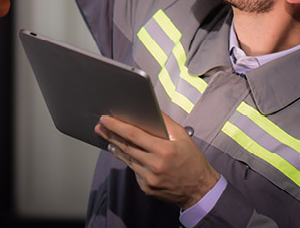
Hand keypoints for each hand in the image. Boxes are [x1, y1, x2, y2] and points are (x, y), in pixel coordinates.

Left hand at [95, 114, 221, 207]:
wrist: (200, 190)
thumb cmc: (193, 161)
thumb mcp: (183, 137)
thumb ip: (165, 122)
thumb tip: (150, 109)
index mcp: (164, 150)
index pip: (134, 134)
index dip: (117, 126)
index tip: (106, 119)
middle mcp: (155, 165)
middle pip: (126, 146)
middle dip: (111, 135)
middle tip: (100, 127)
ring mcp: (149, 179)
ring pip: (127, 159)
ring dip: (116, 147)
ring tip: (108, 138)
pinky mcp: (147, 188)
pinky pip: (134, 171)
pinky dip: (129, 161)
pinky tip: (123, 153)